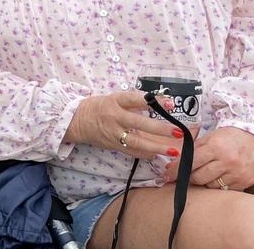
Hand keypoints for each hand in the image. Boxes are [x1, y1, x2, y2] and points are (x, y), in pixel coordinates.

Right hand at [65, 92, 184, 160]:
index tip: (170, 103)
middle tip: (178, 131)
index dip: (153, 101)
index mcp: (115, 101)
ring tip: (174, 150)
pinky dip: (145, 153)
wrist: (74, 121)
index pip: (136, 99)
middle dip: (160, 128)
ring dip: (156, 146)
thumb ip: (133, 103)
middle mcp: (114, 117)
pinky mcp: (112, 144)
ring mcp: (113, 132)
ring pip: (137, 141)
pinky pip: (131, 151)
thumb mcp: (113, 99)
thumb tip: (159, 105)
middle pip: (139, 123)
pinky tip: (158, 155)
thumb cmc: (97, 107)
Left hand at [179, 127, 253, 190]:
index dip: (176, 170)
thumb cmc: (231, 137)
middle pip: (199, 178)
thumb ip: (193, 149)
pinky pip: (224, 190)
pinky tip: (219, 177)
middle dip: (189, 177)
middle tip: (185, 175)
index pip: (190, 162)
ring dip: (204, 181)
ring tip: (205, 173)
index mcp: (216, 147)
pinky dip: (218, 185)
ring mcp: (237, 173)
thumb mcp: (210, 137)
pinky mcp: (245, 182)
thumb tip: (174, 162)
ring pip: (210, 186)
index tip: (167, 175)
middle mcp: (227, 161)